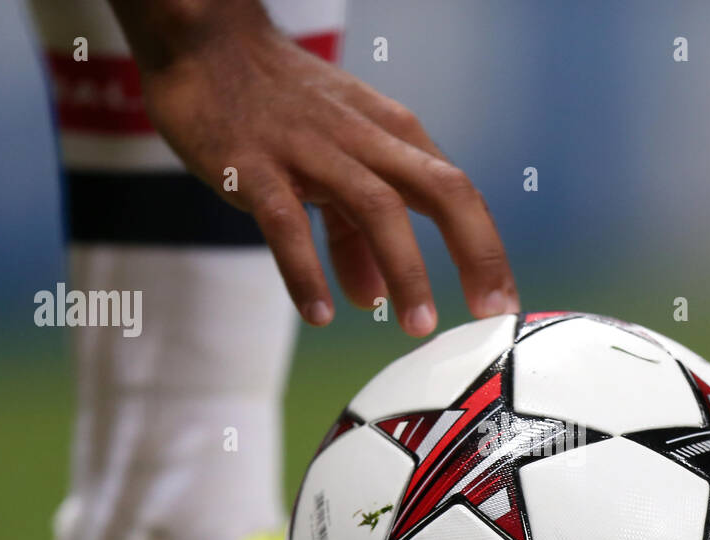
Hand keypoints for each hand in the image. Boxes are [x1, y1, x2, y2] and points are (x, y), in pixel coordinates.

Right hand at [109, 0, 518, 334]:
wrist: (206, 45)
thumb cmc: (280, 110)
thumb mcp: (333, 163)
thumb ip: (354, 235)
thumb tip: (375, 297)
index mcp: (393, 137)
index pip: (459, 195)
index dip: (487, 250)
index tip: (503, 305)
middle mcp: (365, 139)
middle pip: (442, 192)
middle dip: (474, 253)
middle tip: (489, 313)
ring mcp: (311, 149)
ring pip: (377, 207)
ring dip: (405, 268)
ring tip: (417, 325)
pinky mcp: (256, 164)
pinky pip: (288, 222)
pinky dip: (307, 269)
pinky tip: (319, 313)